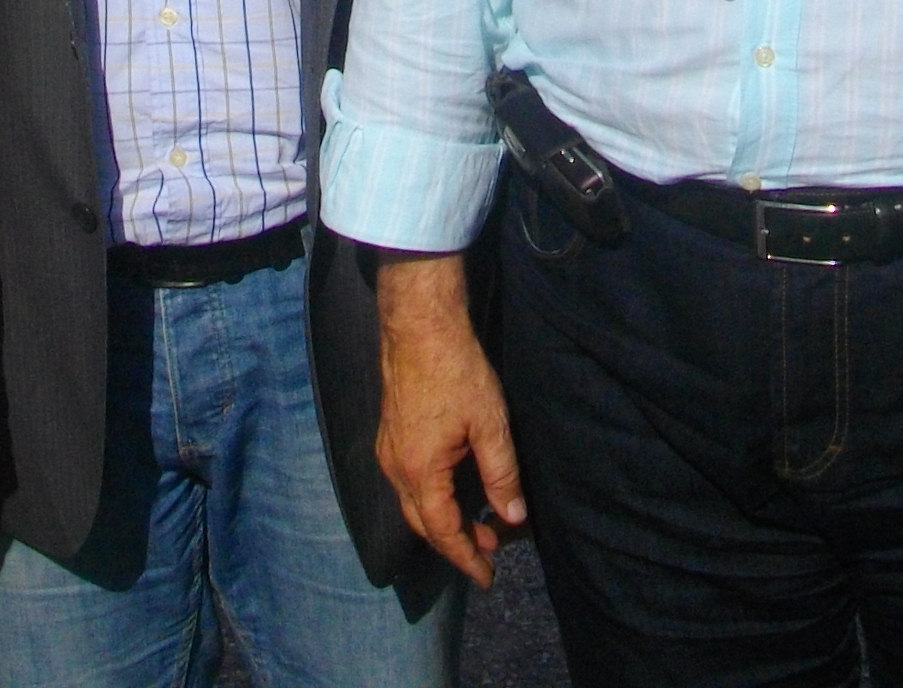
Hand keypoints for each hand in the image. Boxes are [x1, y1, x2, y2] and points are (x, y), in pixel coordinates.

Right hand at [374, 255, 525, 586]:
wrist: (419, 324)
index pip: (443, 532)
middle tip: (490, 551)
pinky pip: (408, 482)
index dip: (467, 557)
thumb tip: (513, 517)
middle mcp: (396, 467)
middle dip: (456, 543)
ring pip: (414, 503)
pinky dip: (432, 498)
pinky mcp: (390, 434)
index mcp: (420, 471)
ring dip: (444, 520)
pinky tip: (455, 490)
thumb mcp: (490, 425)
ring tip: (480, 524)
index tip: (487, 577)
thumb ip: (501, 475)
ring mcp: (389, 450)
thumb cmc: (456, 370)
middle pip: (424, 523)